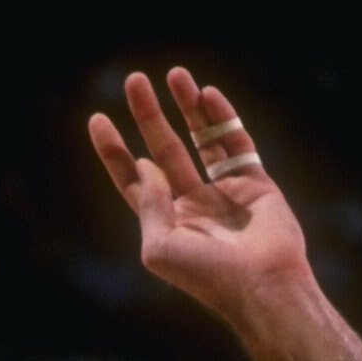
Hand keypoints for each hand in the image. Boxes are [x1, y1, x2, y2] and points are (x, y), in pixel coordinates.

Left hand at [89, 68, 311, 320]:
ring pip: (201, 138)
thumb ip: (149, 203)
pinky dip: (222, 117)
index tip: (98, 119)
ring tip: (175, 74)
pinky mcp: (255, 183)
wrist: (263, 286)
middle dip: (148, 115)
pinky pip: (235, 142)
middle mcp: (194, 204)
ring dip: (187, 107)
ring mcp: (225, 192)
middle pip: (164, 150)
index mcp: (167, 223)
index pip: (134, 179)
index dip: (114, 150)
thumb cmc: (208, 277)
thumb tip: (143, 162)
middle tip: (134, 80)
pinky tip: (206, 95)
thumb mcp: (160, 247)